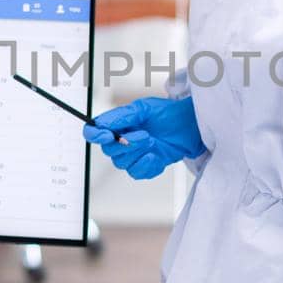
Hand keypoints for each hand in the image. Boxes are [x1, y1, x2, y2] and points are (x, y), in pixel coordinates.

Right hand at [82, 96, 205, 179]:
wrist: (190, 127)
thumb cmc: (167, 114)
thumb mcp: (143, 109)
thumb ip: (122, 116)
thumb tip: (102, 123)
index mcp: (116, 124)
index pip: (92, 132)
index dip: (94, 135)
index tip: (106, 135)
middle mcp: (120, 140)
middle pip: (108, 150)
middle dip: (127, 144)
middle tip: (145, 135)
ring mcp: (131, 155)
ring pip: (121, 163)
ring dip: (139, 152)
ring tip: (153, 142)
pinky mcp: (143, 167)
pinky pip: (136, 173)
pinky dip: (147, 165)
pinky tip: (156, 156)